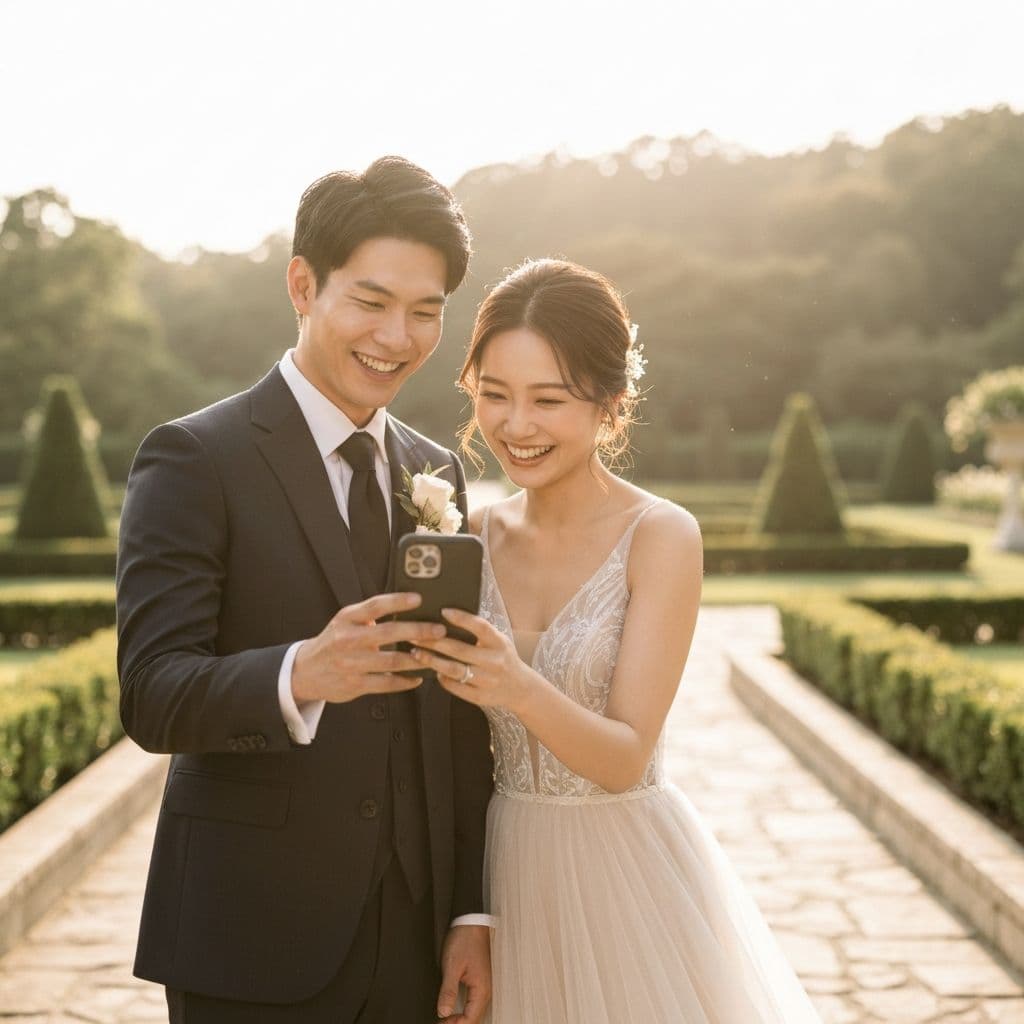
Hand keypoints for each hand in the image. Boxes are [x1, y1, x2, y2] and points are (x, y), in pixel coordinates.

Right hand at [291, 592, 446, 703]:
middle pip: (389, 633)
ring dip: (417, 658)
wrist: (305, 671)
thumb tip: (405, 605)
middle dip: (419, 631)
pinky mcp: (355, 684)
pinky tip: (418, 677)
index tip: (419, 599)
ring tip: (434, 655)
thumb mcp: (345, 621)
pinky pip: (387, 683)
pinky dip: (406, 681)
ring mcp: (352, 663)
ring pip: (392, 660)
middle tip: (439, 630)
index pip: (375, 606)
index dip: (398, 601)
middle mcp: (349, 639)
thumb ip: (369, 614)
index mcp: (347, 619)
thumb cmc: (333, 642)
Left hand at [411, 608, 534, 712]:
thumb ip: (480, 631)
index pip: (480, 627)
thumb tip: (448, 617)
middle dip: (434, 642)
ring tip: (416, 653)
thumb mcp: (498, 641)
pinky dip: (442, 678)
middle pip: (459, 650)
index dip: (462, 619)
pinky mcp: (480, 697)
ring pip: (454, 670)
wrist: (520, 688)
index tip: (443, 611)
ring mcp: (487, 681)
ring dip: (432, 661)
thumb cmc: (502, 658)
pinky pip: (455, 687)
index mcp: (499, 643)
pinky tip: (434, 671)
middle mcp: (495, 662)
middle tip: (414, 635)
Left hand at [437, 924, 490, 1022]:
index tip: (441, 1023)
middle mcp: (486, 989)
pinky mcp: (480, 980)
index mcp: (481, 989)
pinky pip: (474, 1002)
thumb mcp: (452, 966)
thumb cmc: (465, 940)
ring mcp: (484, 985)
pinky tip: (454, 1009)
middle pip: (474, 1018)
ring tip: (446, 1019)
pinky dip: (464, 1010)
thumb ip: (448, 991)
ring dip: (461, 1018)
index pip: (470, 1019)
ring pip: (474, 1011)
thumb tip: (443, 1012)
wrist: (471, 923)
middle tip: (442, 1022)